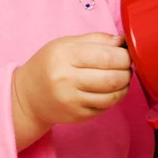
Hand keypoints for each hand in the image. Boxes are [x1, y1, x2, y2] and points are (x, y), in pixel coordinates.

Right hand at [12, 33, 130, 149]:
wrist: (28, 96)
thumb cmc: (49, 64)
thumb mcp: (66, 43)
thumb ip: (96, 40)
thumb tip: (123, 41)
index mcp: (64, 56)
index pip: (106, 56)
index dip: (124, 55)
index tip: (128, 52)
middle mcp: (66, 80)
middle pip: (112, 78)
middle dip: (127, 71)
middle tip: (128, 65)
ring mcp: (72, 101)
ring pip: (112, 96)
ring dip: (125, 85)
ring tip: (122, 77)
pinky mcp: (78, 117)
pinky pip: (106, 107)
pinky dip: (114, 97)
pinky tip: (110, 89)